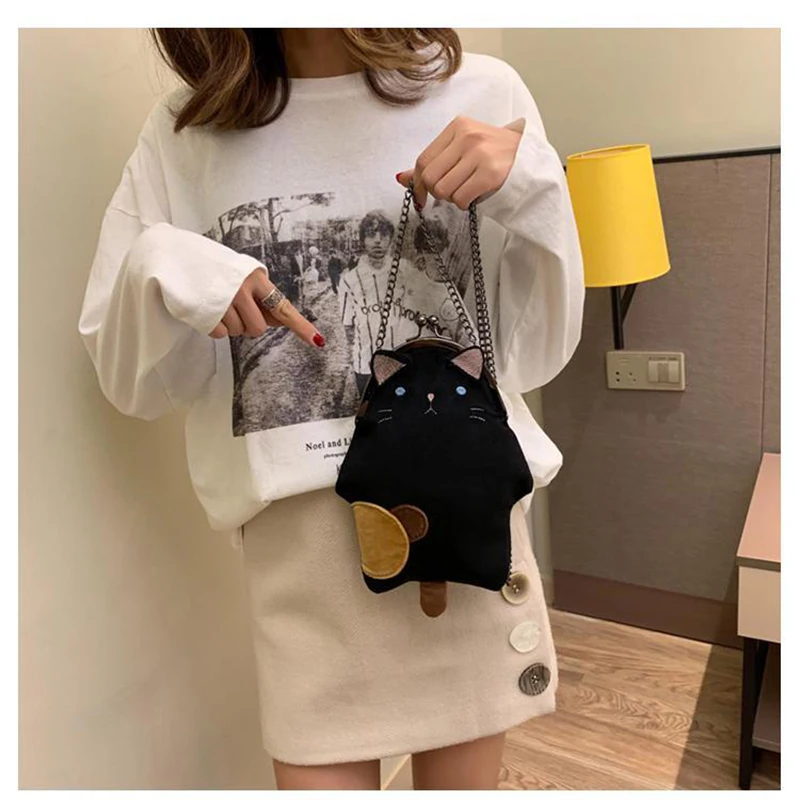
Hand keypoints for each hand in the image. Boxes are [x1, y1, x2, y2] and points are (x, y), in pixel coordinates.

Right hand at [209, 267, 324, 347]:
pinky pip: (221, 334)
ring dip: (232, 325)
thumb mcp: (244, 275)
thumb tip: (281, 321)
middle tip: (237, 309)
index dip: (301, 326)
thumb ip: (261, 297)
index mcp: (256, 278)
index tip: (317, 340)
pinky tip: (210, 310)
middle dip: (250, 325)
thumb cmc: (217, 268)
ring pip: (239, 332)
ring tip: (220, 305)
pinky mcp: (206, 313)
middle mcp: (242, 289)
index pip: (283, 307)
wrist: (179, 256)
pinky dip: (217, 327)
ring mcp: (223, 302)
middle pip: (259, 328)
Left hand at [396, 115, 521, 210]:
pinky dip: (463, 203)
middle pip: (431, 177)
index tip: (421, 197)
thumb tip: (401, 178)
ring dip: (451, 199)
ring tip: (465, 191)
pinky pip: (461, 199)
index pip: (424, 160)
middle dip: (436, 192)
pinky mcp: (491, 173)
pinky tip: (474, 195)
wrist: (529, 159)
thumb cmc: (492, 155)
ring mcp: (480, 154)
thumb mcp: (461, 150)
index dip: (418, 183)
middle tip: (450, 192)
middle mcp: (468, 137)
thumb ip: (433, 162)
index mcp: (458, 127)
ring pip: (444, 190)